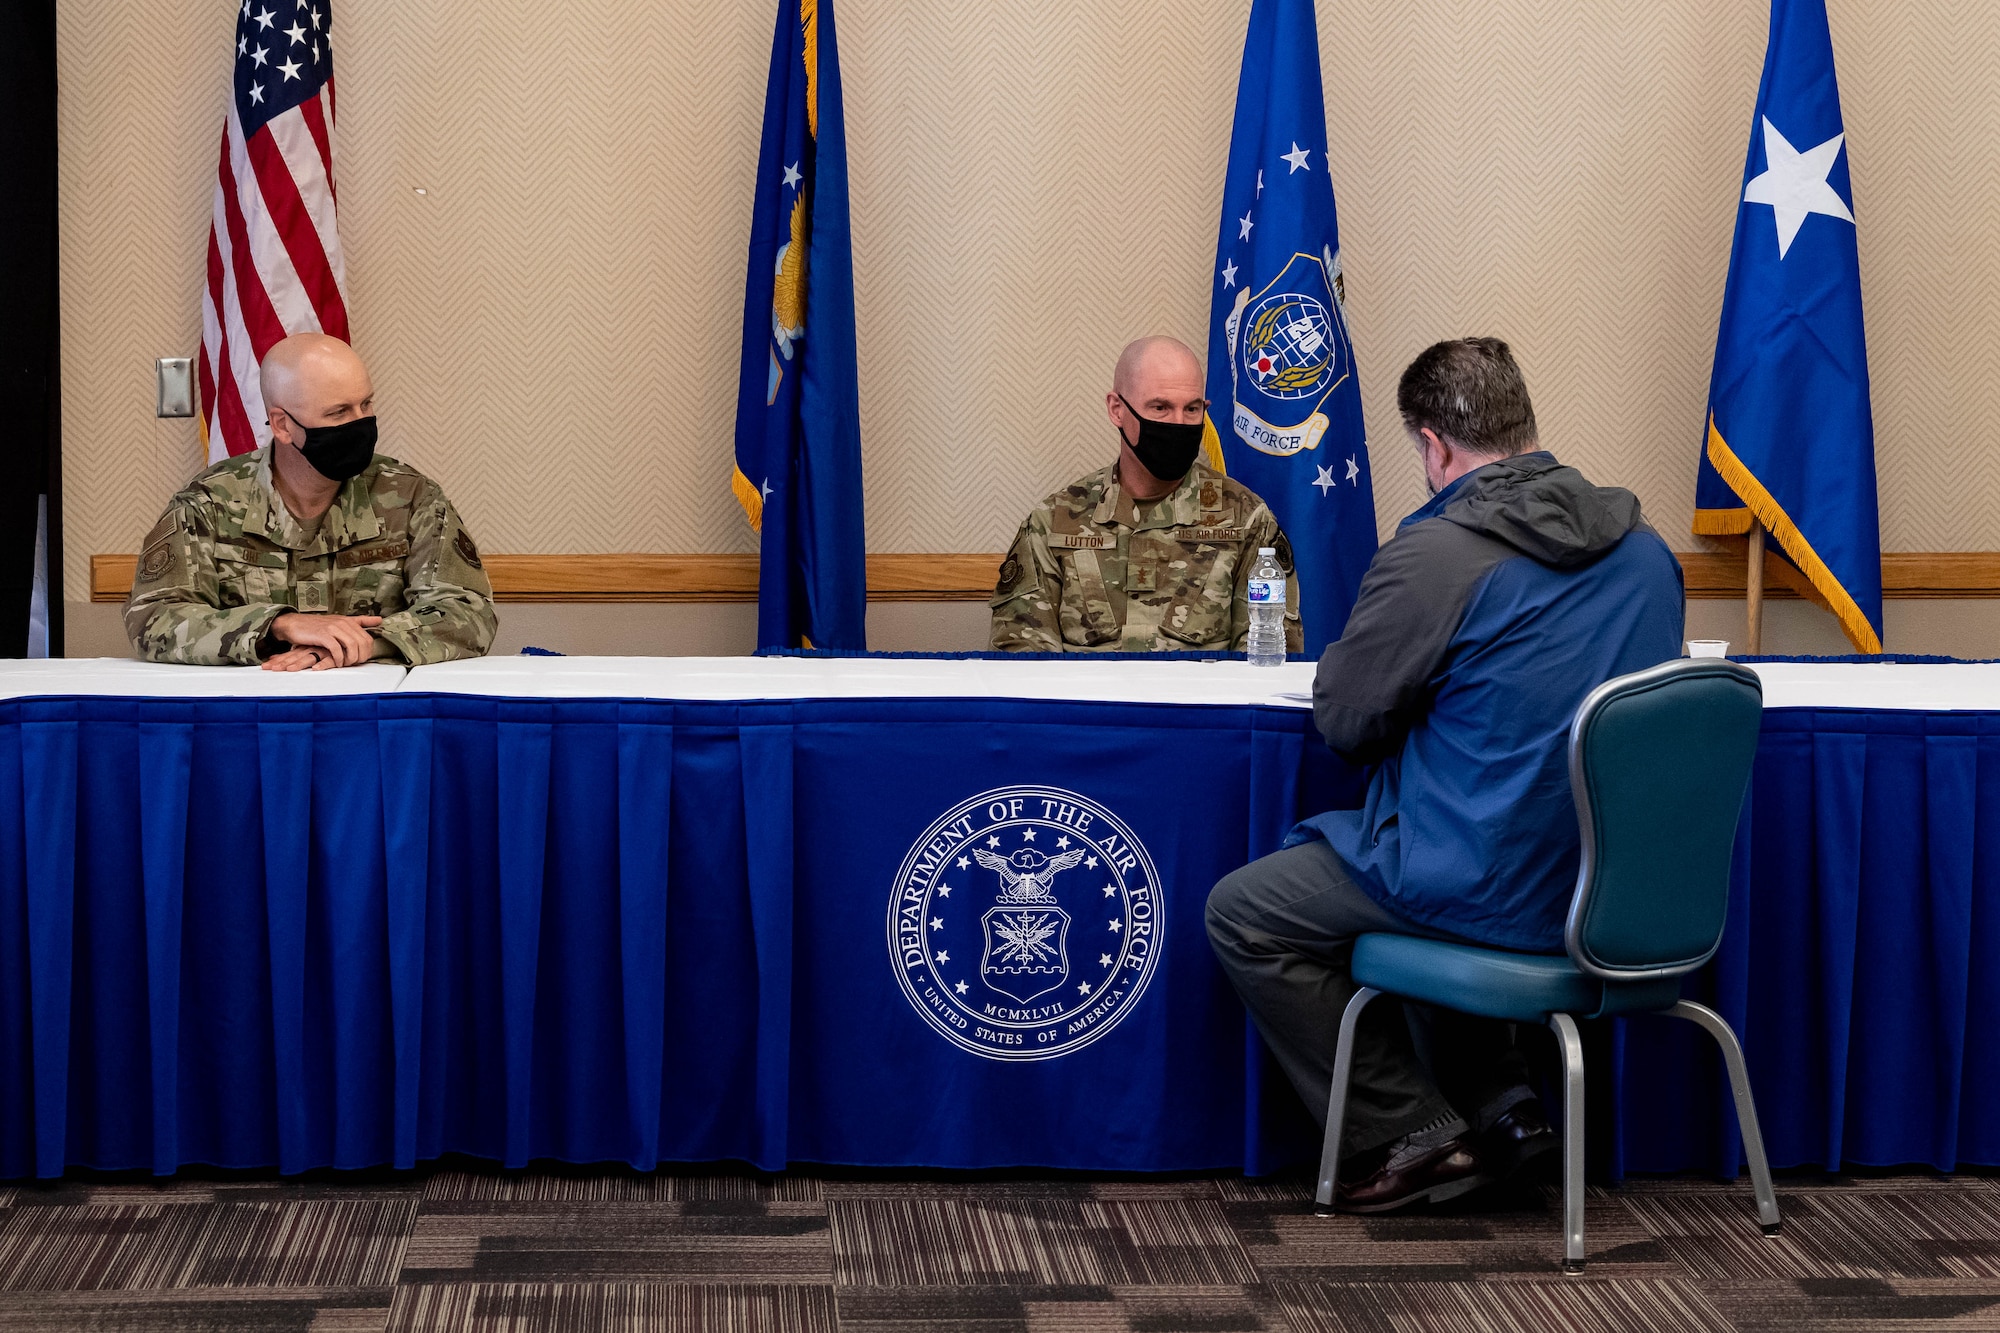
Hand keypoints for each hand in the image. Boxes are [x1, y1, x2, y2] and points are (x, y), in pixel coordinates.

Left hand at [262, 645, 336, 671]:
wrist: (349, 632)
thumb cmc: (334, 643)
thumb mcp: (318, 648)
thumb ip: (306, 653)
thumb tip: (294, 654)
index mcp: (307, 647)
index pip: (291, 654)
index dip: (278, 660)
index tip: (266, 665)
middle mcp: (313, 648)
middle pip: (295, 657)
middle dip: (281, 663)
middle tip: (268, 668)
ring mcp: (323, 650)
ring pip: (309, 658)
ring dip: (298, 664)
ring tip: (288, 669)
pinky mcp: (335, 654)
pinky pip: (329, 659)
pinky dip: (322, 664)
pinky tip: (316, 669)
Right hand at [268, 612, 383, 667]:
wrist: (294, 624)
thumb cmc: (317, 626)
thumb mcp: (340, 621)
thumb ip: (360, 621)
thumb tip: (380, 620)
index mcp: (349, 621)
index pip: (368, 638)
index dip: (367, 652)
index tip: (361, 659)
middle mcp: (343, 623)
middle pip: (363, 643)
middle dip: (361, 657)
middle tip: (353, 663)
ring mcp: (333, 628)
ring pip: (352, 646)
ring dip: (351, 659)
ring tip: (345, 664)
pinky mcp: (323, 635)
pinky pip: (337, 650)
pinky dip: (339, 659)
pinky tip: (337, 663)